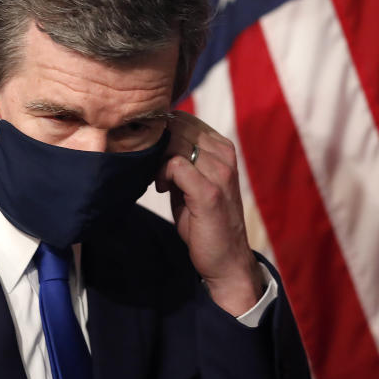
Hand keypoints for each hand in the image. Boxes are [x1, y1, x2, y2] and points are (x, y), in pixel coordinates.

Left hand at [155, 111, 263, 315]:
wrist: (226, 259)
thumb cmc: (205, 221)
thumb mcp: (192, 182)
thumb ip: (179, 159)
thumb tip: (152, 141)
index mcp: (222, 148)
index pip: (184, 119)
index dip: (161, 132)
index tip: (153, 155)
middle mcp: (224, 155)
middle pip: (178, 126)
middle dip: (157, 144)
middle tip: (152, 169)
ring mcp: (220, 172)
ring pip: (176, 143)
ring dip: (158, 160)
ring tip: (159, 181)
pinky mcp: (209, 192)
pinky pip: (176, 165)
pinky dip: (162, 174)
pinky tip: (162, 188)